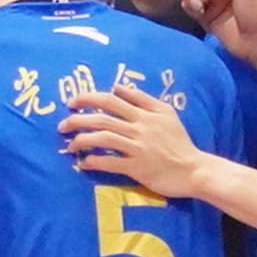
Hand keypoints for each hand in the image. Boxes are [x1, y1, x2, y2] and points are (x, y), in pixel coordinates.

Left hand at [61, 83, 208, 199]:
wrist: (194, 169)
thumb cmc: (179, 142)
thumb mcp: (166, 113)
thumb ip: (143, 99)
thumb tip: (118, 87)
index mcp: (145, 114)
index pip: (111, 100)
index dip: (88, 98)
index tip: (72, 103)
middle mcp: (139, 128)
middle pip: (102, 118)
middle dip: (77, 119)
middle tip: (62, 126)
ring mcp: (138, 148)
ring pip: (103, 138)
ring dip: (82, 140)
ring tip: (70, 145)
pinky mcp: (137, 168)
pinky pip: (110, 162)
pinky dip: (94, 162)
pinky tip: (83, 163)